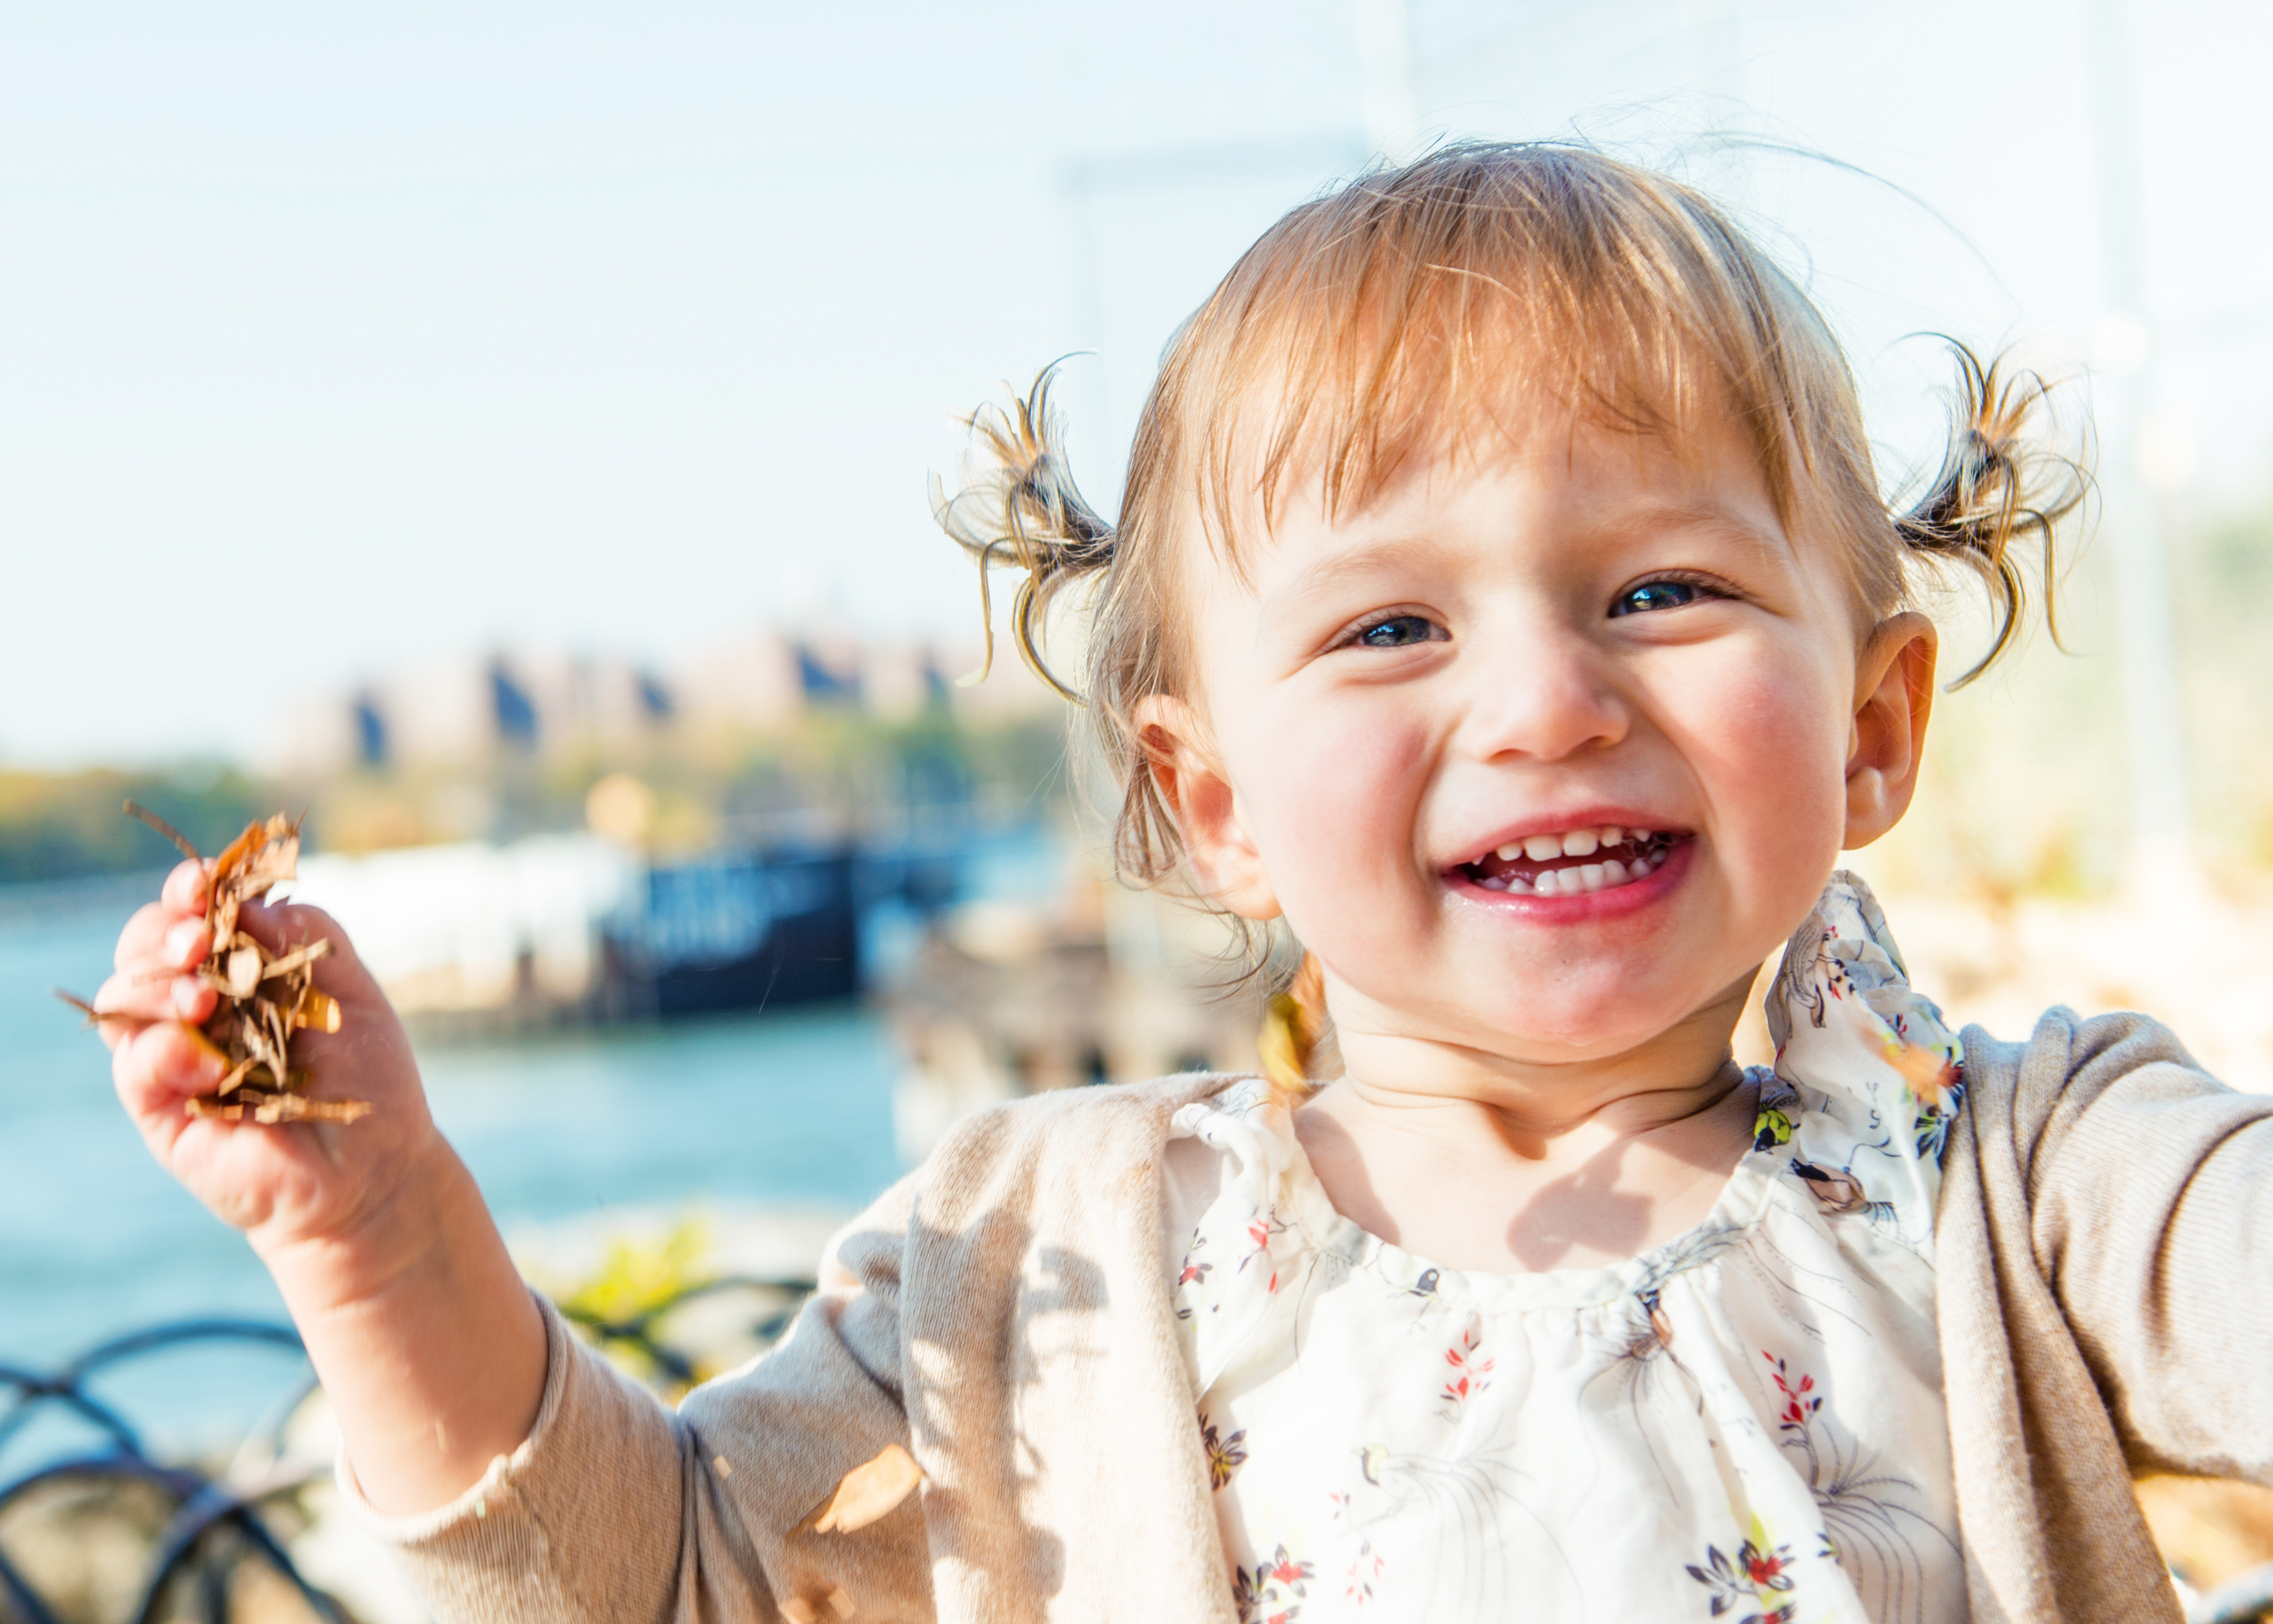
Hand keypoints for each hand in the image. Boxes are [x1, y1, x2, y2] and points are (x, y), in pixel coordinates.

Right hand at [100, 858, 440, 1261]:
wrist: (373, 1162)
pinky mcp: (161, 1108)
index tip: (200, 883)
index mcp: (235, 967)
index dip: (186, 891)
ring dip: (158, 984)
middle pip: (142, 947)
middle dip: (163, 932)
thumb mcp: (348, 986)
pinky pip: (133, 1064)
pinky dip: (164, 1050)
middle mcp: (194, 1005)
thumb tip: (242, 904)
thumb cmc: (365, 1072)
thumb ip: (303, 933)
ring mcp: (173, 1055)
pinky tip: (208, 1060)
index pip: (188, 914)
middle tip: (199, 940)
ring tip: (205, 999)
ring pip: (122, 997)